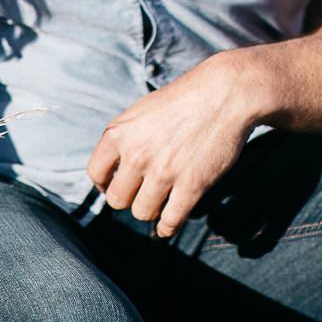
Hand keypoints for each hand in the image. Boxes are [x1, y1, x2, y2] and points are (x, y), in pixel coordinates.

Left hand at [85, 54, 264, 237]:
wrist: (225, 93)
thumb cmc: (183, 100)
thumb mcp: (141, 112)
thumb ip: (124, 139)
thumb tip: (112, 171)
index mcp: (118, 134)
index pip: (95, 174)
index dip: (106, 184)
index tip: (117, 185)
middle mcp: (136, 155)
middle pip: (116, 199)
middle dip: (129, 198)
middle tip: (142, 192)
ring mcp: (163, 172)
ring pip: (142, 213)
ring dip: (151, 210)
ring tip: (160, 201)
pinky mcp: (191, 186)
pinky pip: (170, 221)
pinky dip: (167, 228)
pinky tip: (168, 226)